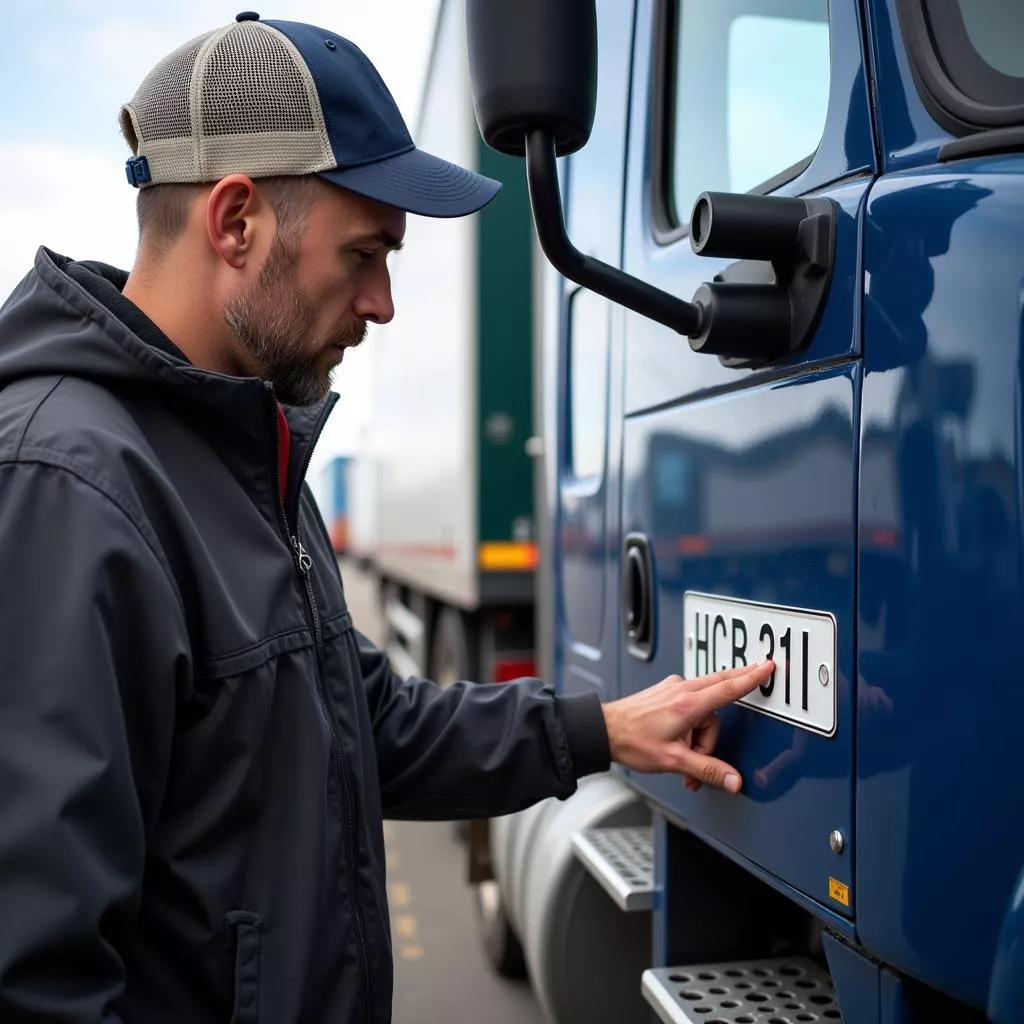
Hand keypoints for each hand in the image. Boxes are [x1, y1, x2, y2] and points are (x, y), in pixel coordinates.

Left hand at [601, 662, 774, 793]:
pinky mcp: (666, 694)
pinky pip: (691, 707)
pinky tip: (681, 747)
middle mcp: (682, 690)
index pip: (728, 687)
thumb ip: (707, 770)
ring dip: (702, 738)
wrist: (604, 730)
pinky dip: (692, 729)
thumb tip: (734, 781)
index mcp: (688, 704)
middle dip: (736, 697)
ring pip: (705, 710)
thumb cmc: (633, 742)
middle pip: (720, 689)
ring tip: (687, 762)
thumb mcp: (672, 761)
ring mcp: (673, 690)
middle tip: (757, 680)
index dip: (752, 678)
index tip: (768, 666)